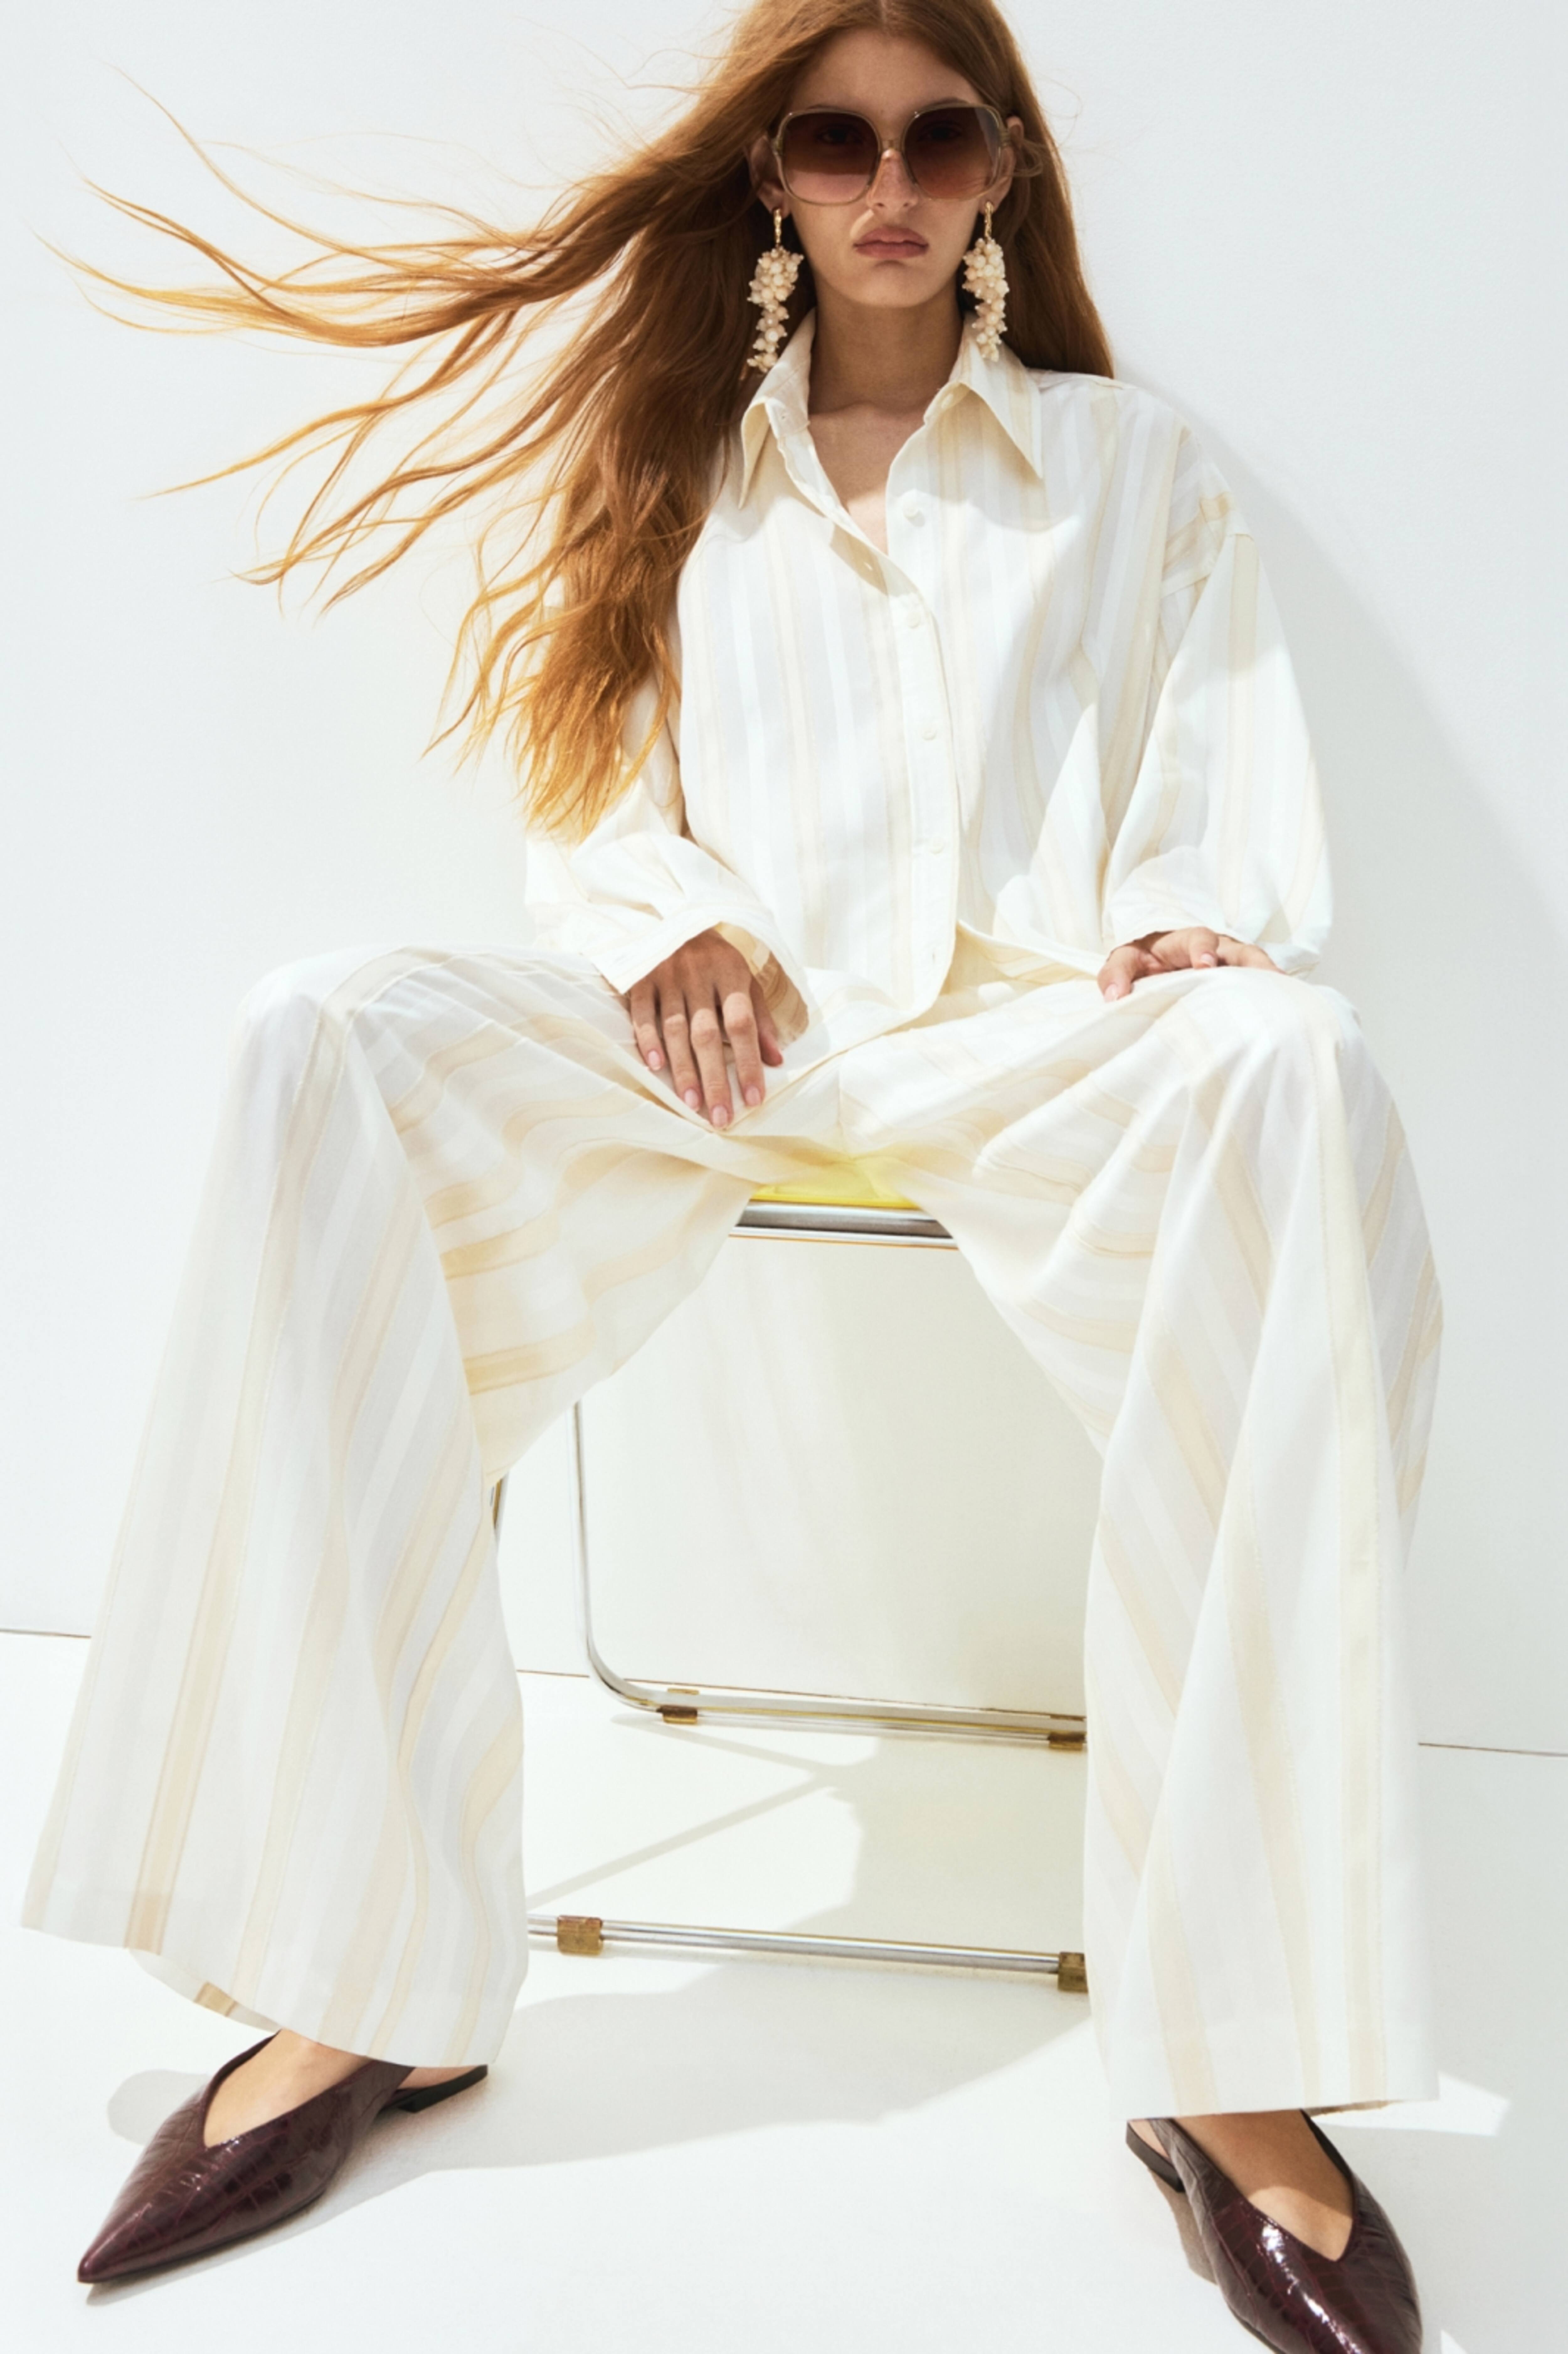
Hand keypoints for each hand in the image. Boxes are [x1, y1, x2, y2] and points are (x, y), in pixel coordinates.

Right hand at [626, 929, 783, 1126]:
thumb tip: (776, 1060)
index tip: (755, 1098)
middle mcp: (699, 975)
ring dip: (683, 1069)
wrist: (678, 918)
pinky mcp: (640, 977)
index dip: (749, 1062)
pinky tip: (654, 1066)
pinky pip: (642, 1013)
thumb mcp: (746, 980)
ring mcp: (667, 976)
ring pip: (674, 1030)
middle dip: (715, 1079)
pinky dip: (647, 1039)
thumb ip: (762, 1018)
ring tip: (692, 1104)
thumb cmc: (718, 959)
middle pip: (707, 1034)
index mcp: (731, 973)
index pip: (742, 1024)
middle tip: (720, 1116)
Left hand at [1097, 927, 1277, 1000]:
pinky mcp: (1240, 982)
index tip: (1205, 965)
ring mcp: (1232, 965)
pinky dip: (1272, 993)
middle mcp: (1217, 949)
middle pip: (1240, 950)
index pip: (1199, 939)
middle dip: (1251, 963)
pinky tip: (1286, 1008)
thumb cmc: (1143, 960)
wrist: (1155, 963)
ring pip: (1255, 967)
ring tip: (1287, 995)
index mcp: (1186, 940)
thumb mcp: (1125, 960)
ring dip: (1269, 978)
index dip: (1203, 950)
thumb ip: (1116, 973)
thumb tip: (1113, 997)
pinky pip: (1259, 985)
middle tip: (1263, 979)